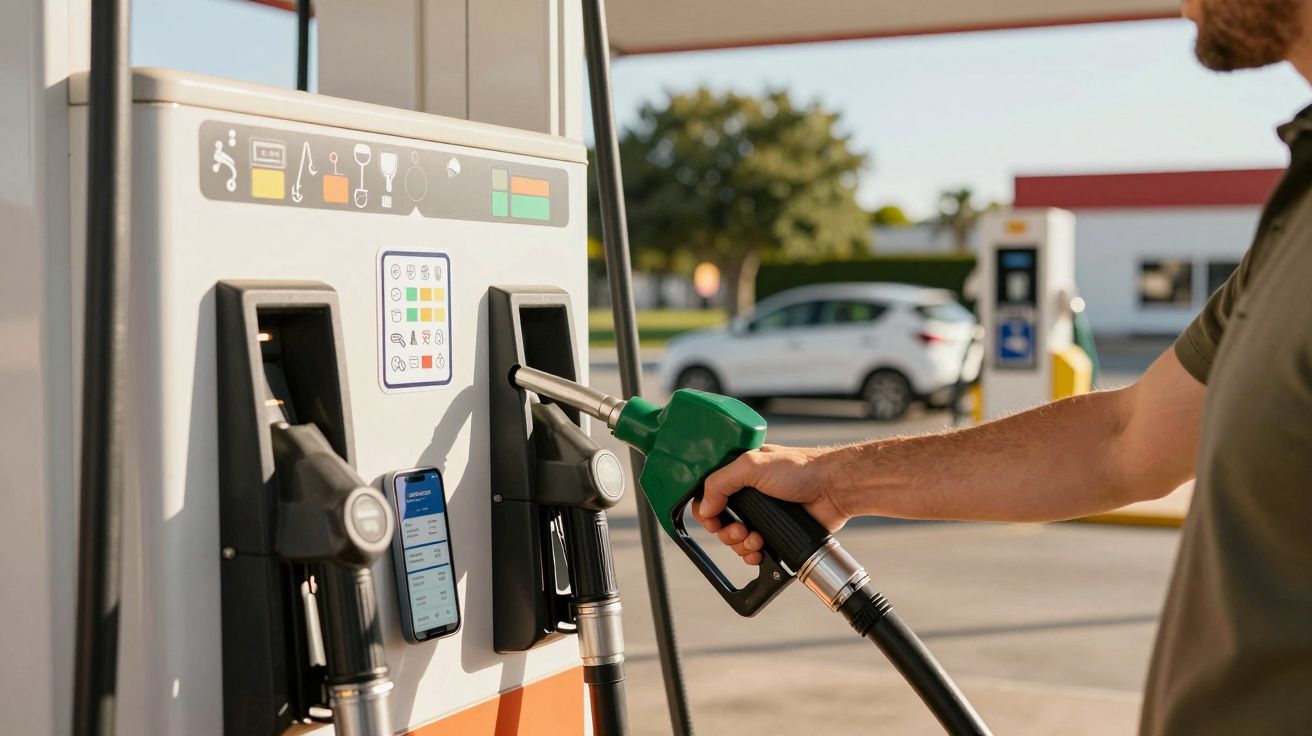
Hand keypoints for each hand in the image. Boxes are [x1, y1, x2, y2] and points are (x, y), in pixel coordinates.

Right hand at [691, 444, 849, 565]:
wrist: (832, 489)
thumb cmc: (800, 470)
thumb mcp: (752, 465)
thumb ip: (721, 482)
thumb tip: (705, 508)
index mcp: (740, 474)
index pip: (710, 494)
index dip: (706, 510)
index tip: (712, 519)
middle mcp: (749, 495)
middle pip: (720, 522)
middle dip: (726, 531)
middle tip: (740, 529)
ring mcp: (762, 515)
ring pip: (735, 539)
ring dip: (741, 544)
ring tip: (756, 539)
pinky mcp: (775, 532)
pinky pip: (753, 550)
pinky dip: (752, 555)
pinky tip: (760, 551)